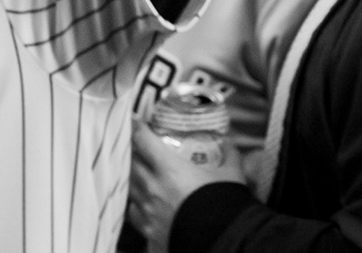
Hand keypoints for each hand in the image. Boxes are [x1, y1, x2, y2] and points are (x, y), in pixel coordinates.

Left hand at [128, 121, 249, 251]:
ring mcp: (148, 209)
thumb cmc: (225, 206)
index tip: (132, 120)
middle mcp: (153, 187)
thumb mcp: (232, 177)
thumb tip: (229, 142)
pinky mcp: (148, 229)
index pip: (143, 140)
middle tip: (135, 146)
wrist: (224, 241)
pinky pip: (133, 211)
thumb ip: (229, 156)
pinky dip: (135, 203)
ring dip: (132, 176)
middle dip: (131, 152)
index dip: (136, 128)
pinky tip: (141, 202)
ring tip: (137, 172)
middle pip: (130, 162)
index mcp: (169, 170)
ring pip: (129, 185)